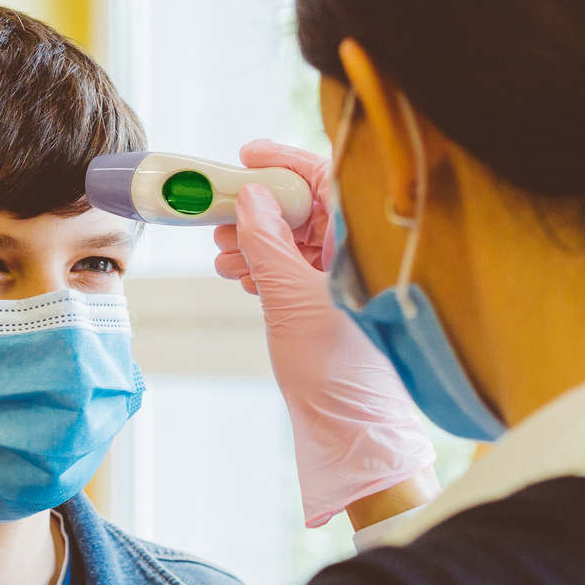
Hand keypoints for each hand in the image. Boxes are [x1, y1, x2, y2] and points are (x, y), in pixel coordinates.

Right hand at [215, 142, 435, 528]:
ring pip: (293, 236)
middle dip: (259, 206)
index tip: (246, 155)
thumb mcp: (292, 297)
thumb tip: (249, 195)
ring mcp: (341, 278)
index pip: (327, 179)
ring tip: (225, 255)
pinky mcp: (325, 300)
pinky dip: (263, 264)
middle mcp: (357, 255)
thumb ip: (268, 241)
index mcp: (363, 244)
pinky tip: (241, 275)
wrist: (348, 429)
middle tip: (221, 214)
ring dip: (254, 238)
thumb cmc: (338, 368)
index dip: (286, 162)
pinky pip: (291, 265)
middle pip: (305, 205)